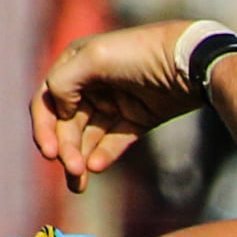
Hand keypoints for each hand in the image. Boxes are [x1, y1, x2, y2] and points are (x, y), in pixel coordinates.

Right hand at [30, 21, 205, 192]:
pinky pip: (114, 141)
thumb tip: (60, 111)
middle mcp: (92, 83)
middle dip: (66, 149)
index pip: (48, 101)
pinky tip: (98, 166)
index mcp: (75, 64)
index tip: (50, 154)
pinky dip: (104, 155)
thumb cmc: (140, 54)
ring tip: (79, 182)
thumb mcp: (94, 58)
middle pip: (67, 124)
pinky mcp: (138, 117)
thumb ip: (64, 81)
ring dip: (80, 159)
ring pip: (88, 137)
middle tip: (72, 170)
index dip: (44, 129)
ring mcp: (115, 101)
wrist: (191, 62)